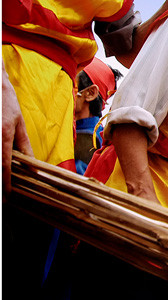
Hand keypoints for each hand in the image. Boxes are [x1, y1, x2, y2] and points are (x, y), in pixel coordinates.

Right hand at [3, 65, 33, 193]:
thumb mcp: (18, 122)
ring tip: (4, 185)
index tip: (7, 196)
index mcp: (4, 135)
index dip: (6, 183)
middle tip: (3, 196)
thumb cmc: (5, 102)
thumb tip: (32, 164)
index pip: (5, 166)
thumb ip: (24, 144)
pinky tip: (1, 166)